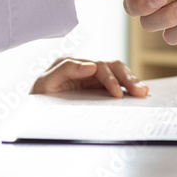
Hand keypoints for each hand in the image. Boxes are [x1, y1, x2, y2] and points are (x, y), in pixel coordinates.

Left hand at [30, 58, 148, 98]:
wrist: (33, 113)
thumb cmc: (38, 99)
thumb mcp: (45, 84)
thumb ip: (65, 70)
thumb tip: (91, 66)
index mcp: (73, 64)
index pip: (99, 67)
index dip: (110, 79)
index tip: (117, 94)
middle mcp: (85, 67)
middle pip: (113, 67)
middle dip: (128, 78)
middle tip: (140, 92)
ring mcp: (93, 77)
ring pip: (119, 73)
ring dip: (132, 81)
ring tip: (144, 92)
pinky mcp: (98, 88)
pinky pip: (118, 85)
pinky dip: (129, 88)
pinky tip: (139, 94)